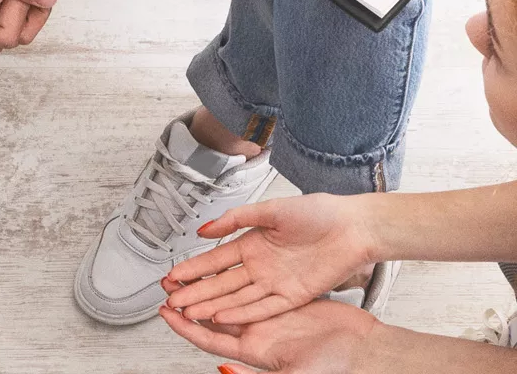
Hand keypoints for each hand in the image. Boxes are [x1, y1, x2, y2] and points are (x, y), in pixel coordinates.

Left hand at [161, 280, 378, 373]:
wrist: (364, 350)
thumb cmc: (333, 367)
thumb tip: (223, 371)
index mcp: (254, 351)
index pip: (207, 339)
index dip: (184, 326)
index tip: (165, 311)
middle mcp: (256, 333)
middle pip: (213, 315)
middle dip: (190, 299)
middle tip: (169, 284)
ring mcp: (269, 316)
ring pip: (230, 296)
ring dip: (209, 284)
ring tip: (189, 272)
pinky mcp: (283, 300)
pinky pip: (253, 287)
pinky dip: (238, 276)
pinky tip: (227, 265)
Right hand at [165, 194, 375, 324]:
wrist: (355, 227)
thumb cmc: (319, 212)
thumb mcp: (271, 209)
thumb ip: (236, 218)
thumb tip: (204, 230)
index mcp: (252, 243)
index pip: (214, 260)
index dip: (192, 269)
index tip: (171, 276)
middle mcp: (260, 266)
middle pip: (221, 284)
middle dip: (194, 292)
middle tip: (171, 300)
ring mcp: (275, 282)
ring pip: (237, 299)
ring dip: (212, 306)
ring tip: (188, 313)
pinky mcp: (293, 296)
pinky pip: (263, 308)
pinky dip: (242, 313)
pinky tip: (222, 317)